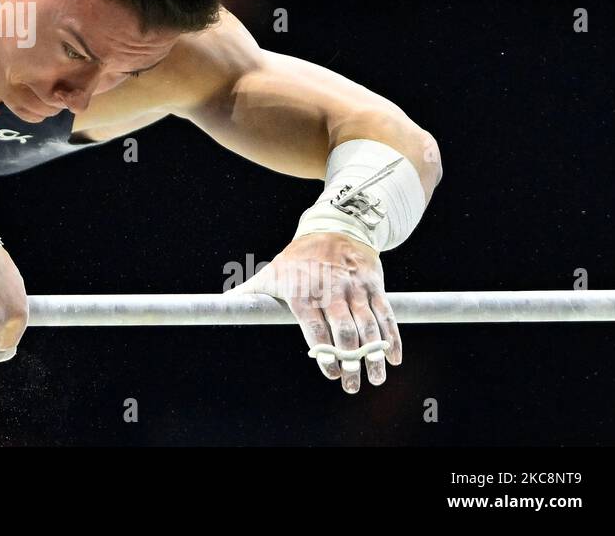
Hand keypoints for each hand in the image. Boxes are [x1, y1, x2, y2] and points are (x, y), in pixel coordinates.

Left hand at [228, 233, 401, 392]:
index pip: (315, 329)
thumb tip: (221, 308)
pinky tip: (393, 358)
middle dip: (350, 361)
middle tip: (351, 386)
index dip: (324, 353)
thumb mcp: (272, 273)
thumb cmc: (297, 259)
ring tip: (375, 379)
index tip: (331, 373)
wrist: (332, 229)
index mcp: (303, 293)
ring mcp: (354, 288)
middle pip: (344, 331)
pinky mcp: (373, 285)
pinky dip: (392, 337)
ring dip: (374, 355)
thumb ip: (249, 294)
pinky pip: (386, 314)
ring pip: (368, 326)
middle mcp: (330, 291)